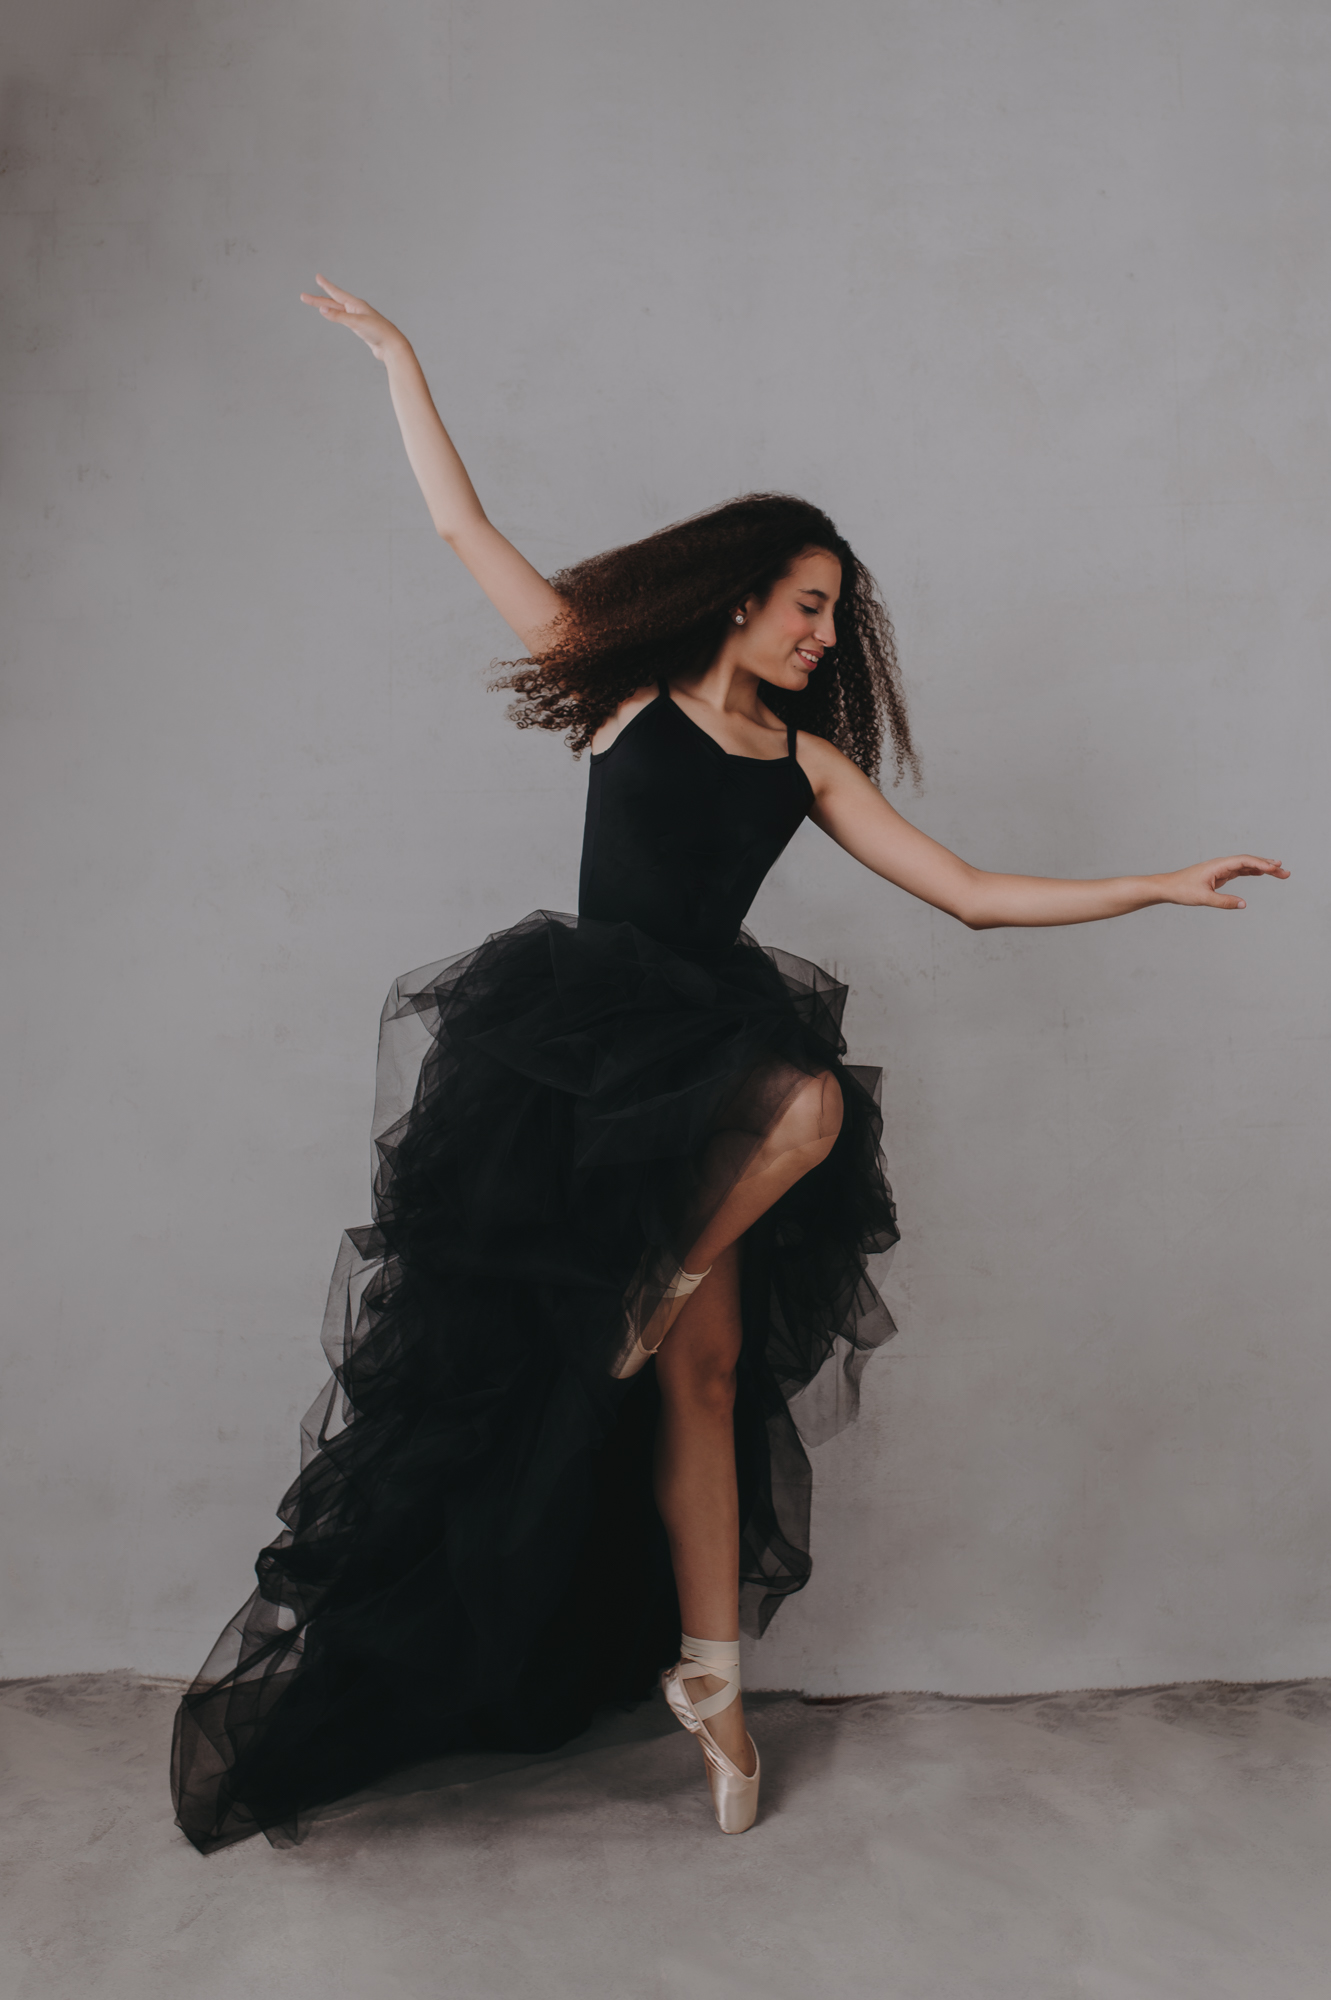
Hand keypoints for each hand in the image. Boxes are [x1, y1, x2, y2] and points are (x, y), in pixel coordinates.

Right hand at [298, 275, 404, 360]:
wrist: (392, 346)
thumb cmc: (377, 332)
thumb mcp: (356, 323)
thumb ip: (338, 316)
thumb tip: (322, 309)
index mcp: (356, 304)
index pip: (337, 293)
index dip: (326, 285)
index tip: (317, 277)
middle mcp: (357, 309)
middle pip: (334, 302)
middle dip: (318, 299)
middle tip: (304, 297)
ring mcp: (359, 319)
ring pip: (338, 311)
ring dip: (326, 307)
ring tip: (317, 305)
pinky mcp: (361, 329)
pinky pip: (344, 319)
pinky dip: (336, 316)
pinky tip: (335, 316)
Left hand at [1157, 855, 1289, 909]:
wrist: (1167, 887)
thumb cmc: (1181, 890)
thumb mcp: (1203, 898)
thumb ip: (1224, 902)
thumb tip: (1243, 904)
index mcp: (1218, 866)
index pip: (1244, 861)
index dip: (1260, 864)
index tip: (1274, 868)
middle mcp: (1221, 864)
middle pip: (1249, 861)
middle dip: (1268, 866)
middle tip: (1285, 872)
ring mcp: (1221, 869)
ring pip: (1246, 866)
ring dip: (1263, 869)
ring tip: (1280, 873)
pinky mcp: (1219, 876)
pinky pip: (1240, 871)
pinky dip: (1252, 872)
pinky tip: (1261, 874)